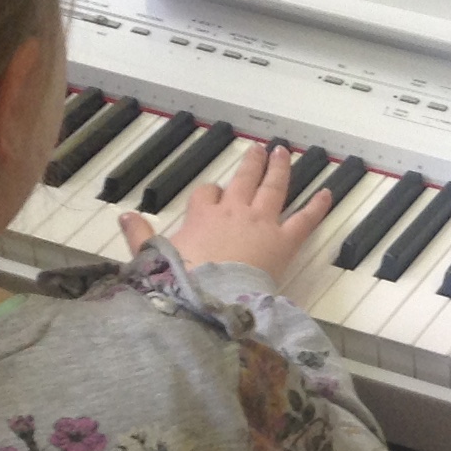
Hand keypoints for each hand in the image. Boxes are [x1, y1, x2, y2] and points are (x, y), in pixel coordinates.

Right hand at [124, 143, 333, 283]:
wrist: (210, 299)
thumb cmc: (183, 281)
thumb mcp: (152, 256)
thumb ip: (139, 235)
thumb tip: (123, 217)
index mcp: (202, 215)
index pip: (207, 194)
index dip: (211, 194)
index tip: (213, 196)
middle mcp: (233, 211)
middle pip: (243, 178)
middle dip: (251, 163)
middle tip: (258, 151)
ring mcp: (260, 222)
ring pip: (272, 187)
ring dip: (279, 168)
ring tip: (283, 153)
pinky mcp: (283, 240)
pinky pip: (304, 219)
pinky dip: (318, 206)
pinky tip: (328, 193)